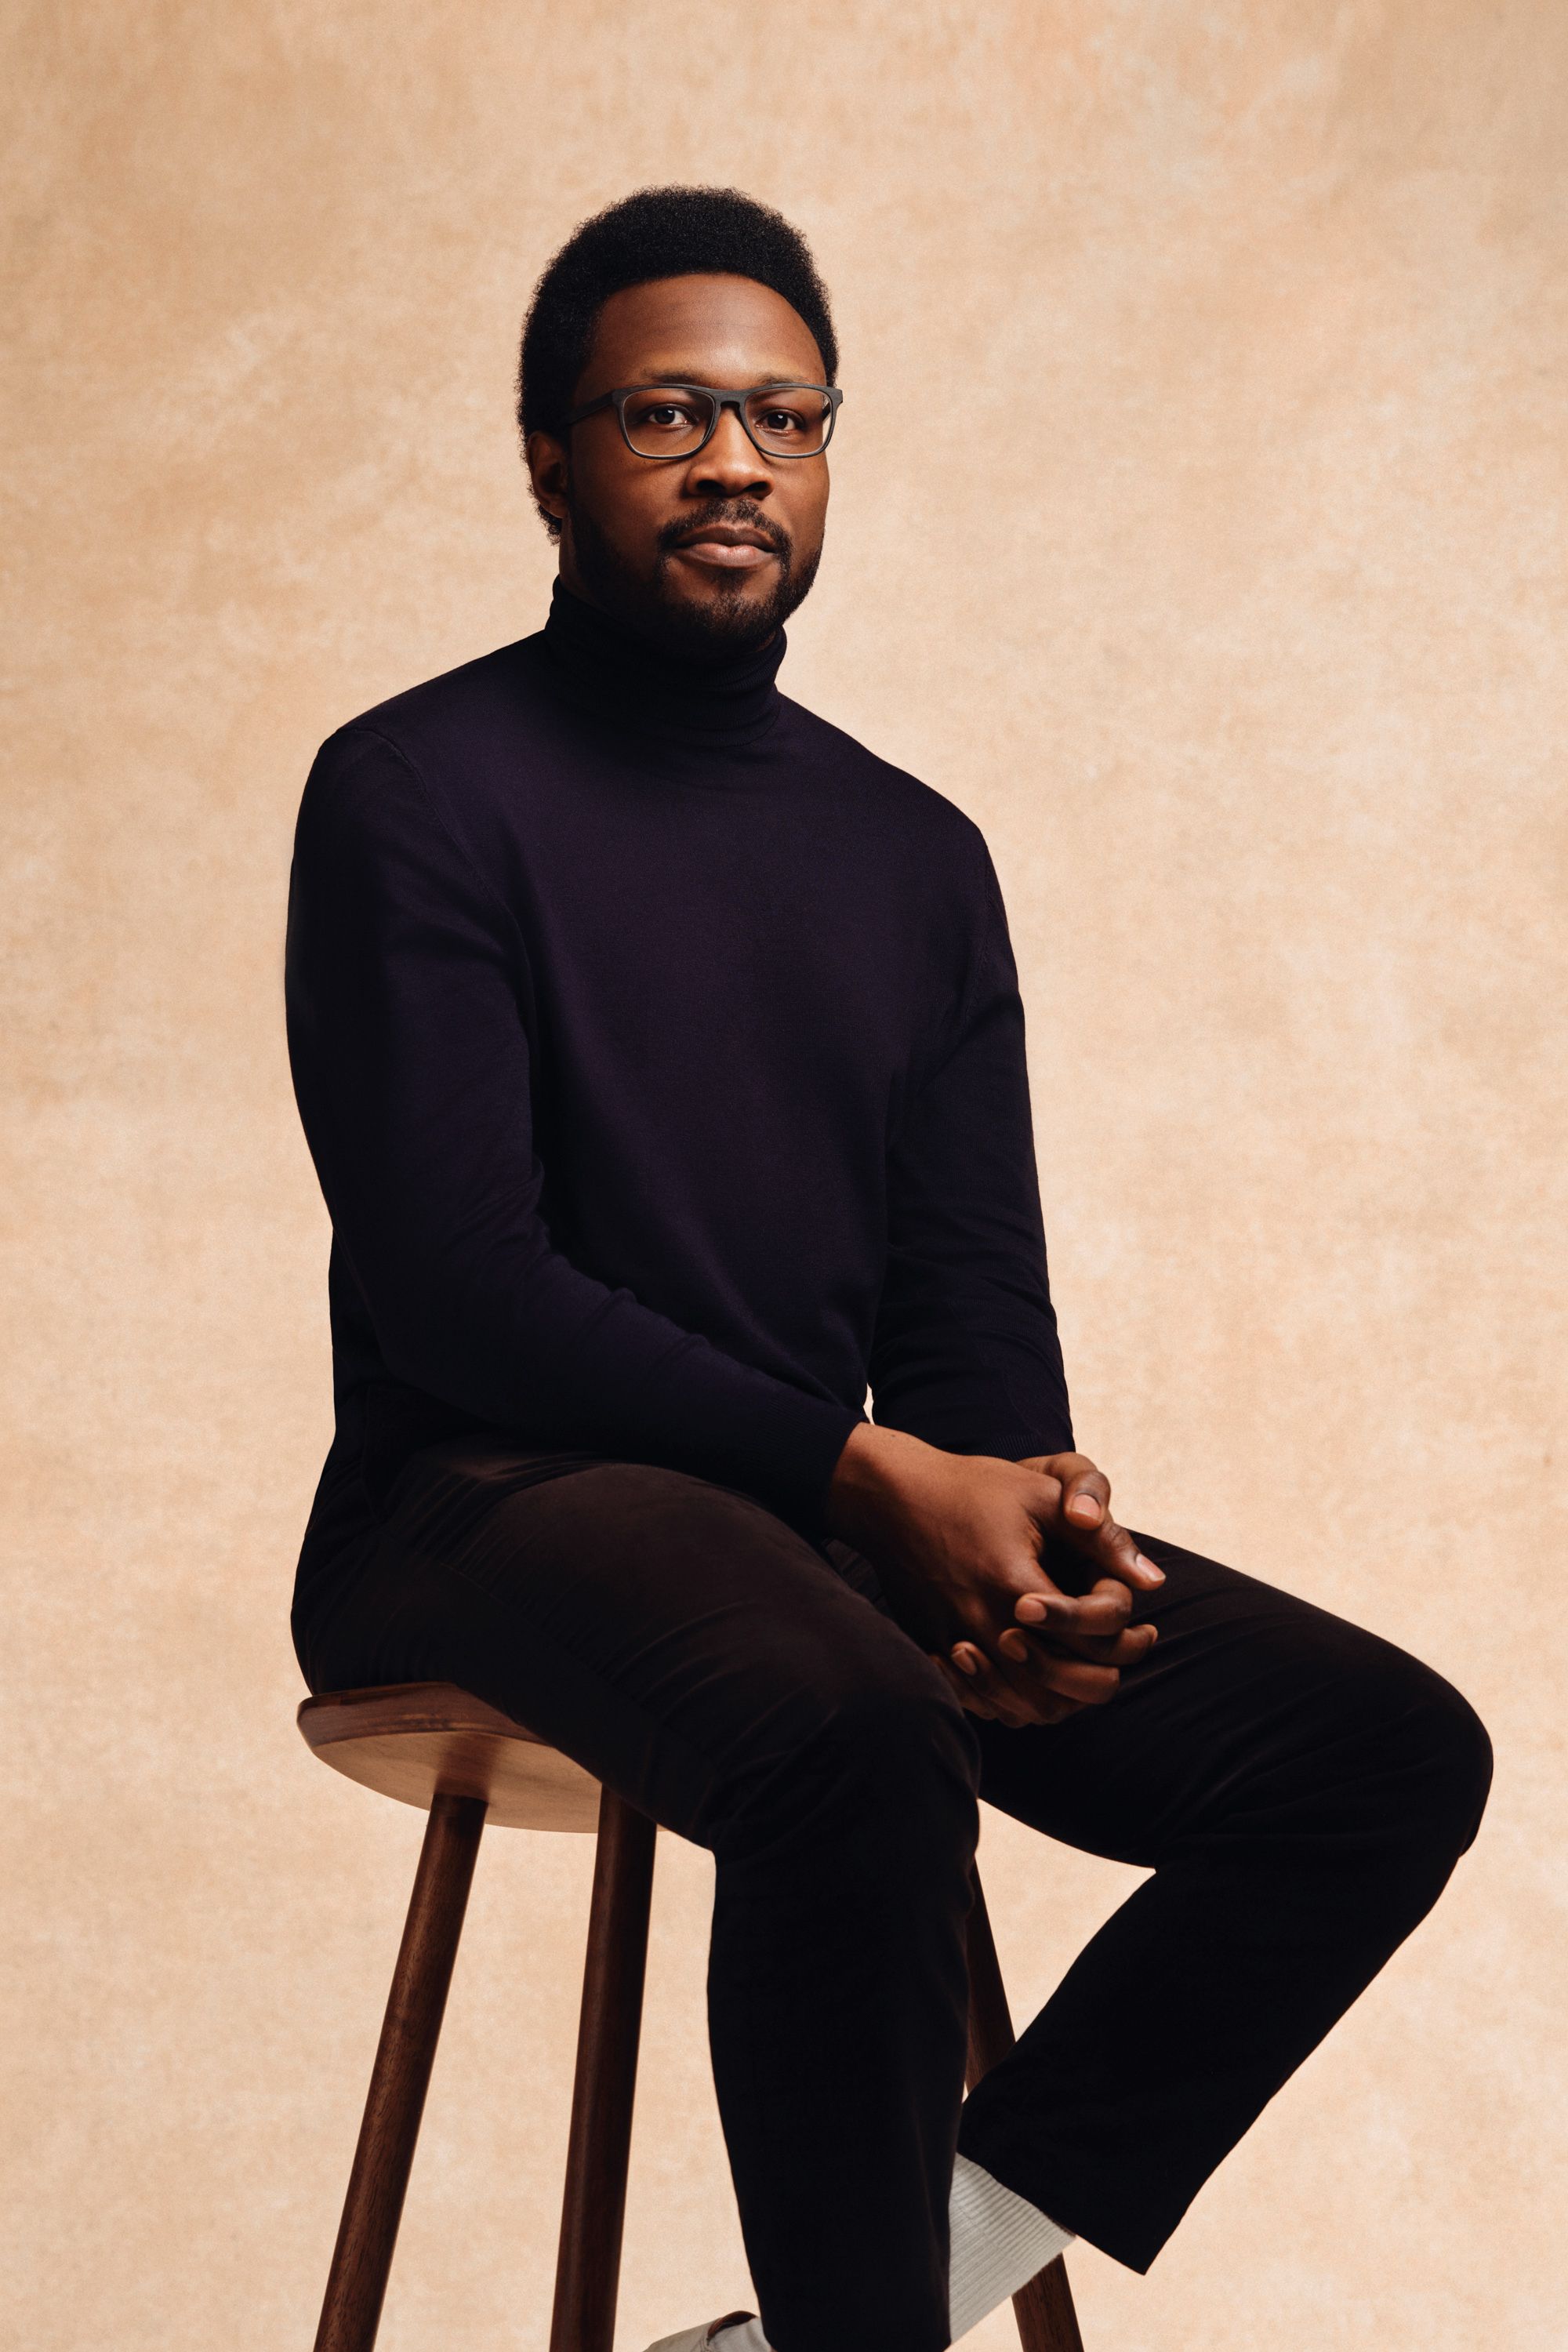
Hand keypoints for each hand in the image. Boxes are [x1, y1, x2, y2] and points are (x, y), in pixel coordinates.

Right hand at [826, 1426, 1161, 1727]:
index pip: (1087, 1642)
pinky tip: (1037, 1681)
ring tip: (1085, 1673)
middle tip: (1119, 1661)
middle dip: (1099, 1681)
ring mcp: (952, 1641)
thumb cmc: (974, 1488)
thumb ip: (1101, 1540)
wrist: (891, 1497)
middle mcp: (982, 1622)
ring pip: (1021, 1706)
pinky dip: (1016, 1703)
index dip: (1125, 1642)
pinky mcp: (932, 1649)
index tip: (1144, 1631)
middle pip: (1058, 1689)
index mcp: (1015, 1583)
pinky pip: (983, 1703)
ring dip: (1061, 1699)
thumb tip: (1155, 1582)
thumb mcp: (1042, 1496)